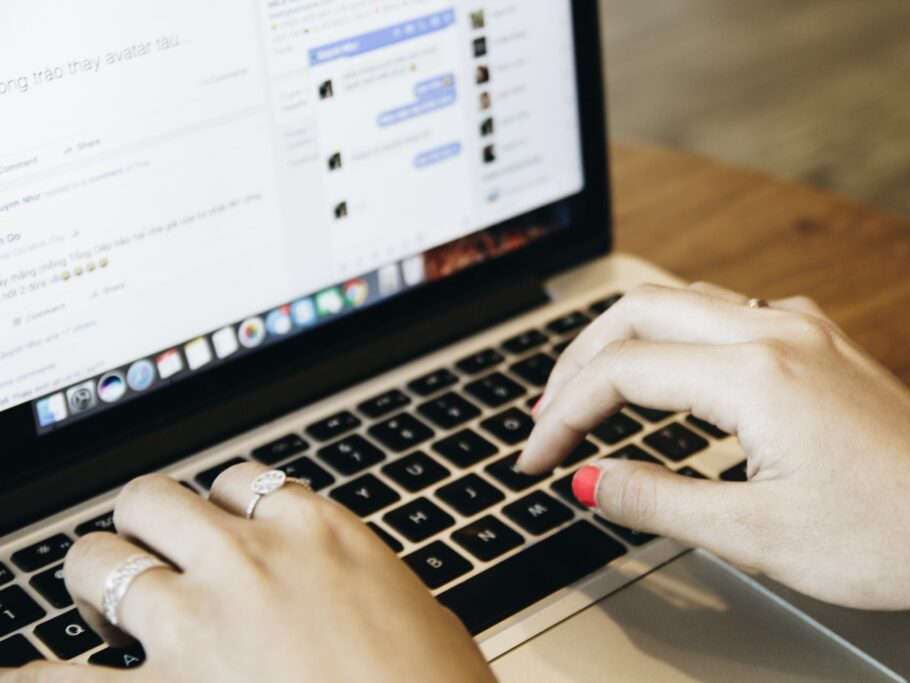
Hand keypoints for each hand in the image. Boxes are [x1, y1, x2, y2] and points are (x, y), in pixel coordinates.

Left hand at [1, 463, 494, 682]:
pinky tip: (16, 678)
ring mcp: (198, 622)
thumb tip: (363, 596)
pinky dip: (29, 680)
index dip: (220, 506)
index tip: (218, 528)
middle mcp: (249, 560)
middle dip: (144, 526)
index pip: (240, 482)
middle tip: (149, 558)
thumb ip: (371, 588)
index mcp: (319, 533)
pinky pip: (61, 681)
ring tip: (101, 606)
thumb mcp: (424, 617)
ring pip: (101, 560)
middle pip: (154, 500)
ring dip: (96, 579)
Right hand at [518, 282, 909, 628]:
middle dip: (577, 361)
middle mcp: (778, 330)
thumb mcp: (755, 536)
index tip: (538, 458)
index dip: (563, 414)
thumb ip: (656, 500)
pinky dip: (673, 337)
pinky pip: (724, 311)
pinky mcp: (818, 341)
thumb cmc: (893, 536)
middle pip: (640, 310)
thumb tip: (589, 480)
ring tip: (589, 391)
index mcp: (757, 374)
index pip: (622, 370)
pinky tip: (666, 375)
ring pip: (681, 301)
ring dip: (624, 340)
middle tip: (546, 417)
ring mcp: (802, 328)